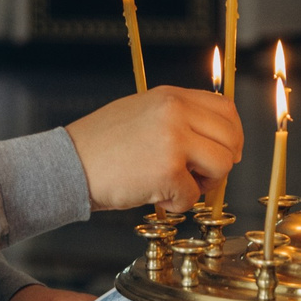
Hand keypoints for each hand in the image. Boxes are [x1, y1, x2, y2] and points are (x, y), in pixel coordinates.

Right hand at [66, 87, 242, 213]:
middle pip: (231, 137)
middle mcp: (175, 112)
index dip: (232, 134)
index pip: (226, 108)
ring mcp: (173, 141)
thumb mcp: (142, 112)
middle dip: (223, 162)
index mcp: (170, 97)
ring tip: (178, 185)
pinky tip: (157, 196)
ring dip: (205, 184)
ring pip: (222, 165)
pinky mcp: (167, 172)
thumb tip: (215, 139)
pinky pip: (194, 196)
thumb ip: (178, 118)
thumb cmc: (100, 144)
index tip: (226, 150)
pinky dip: (178, 204)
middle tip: (202, 176)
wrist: (68, 165)